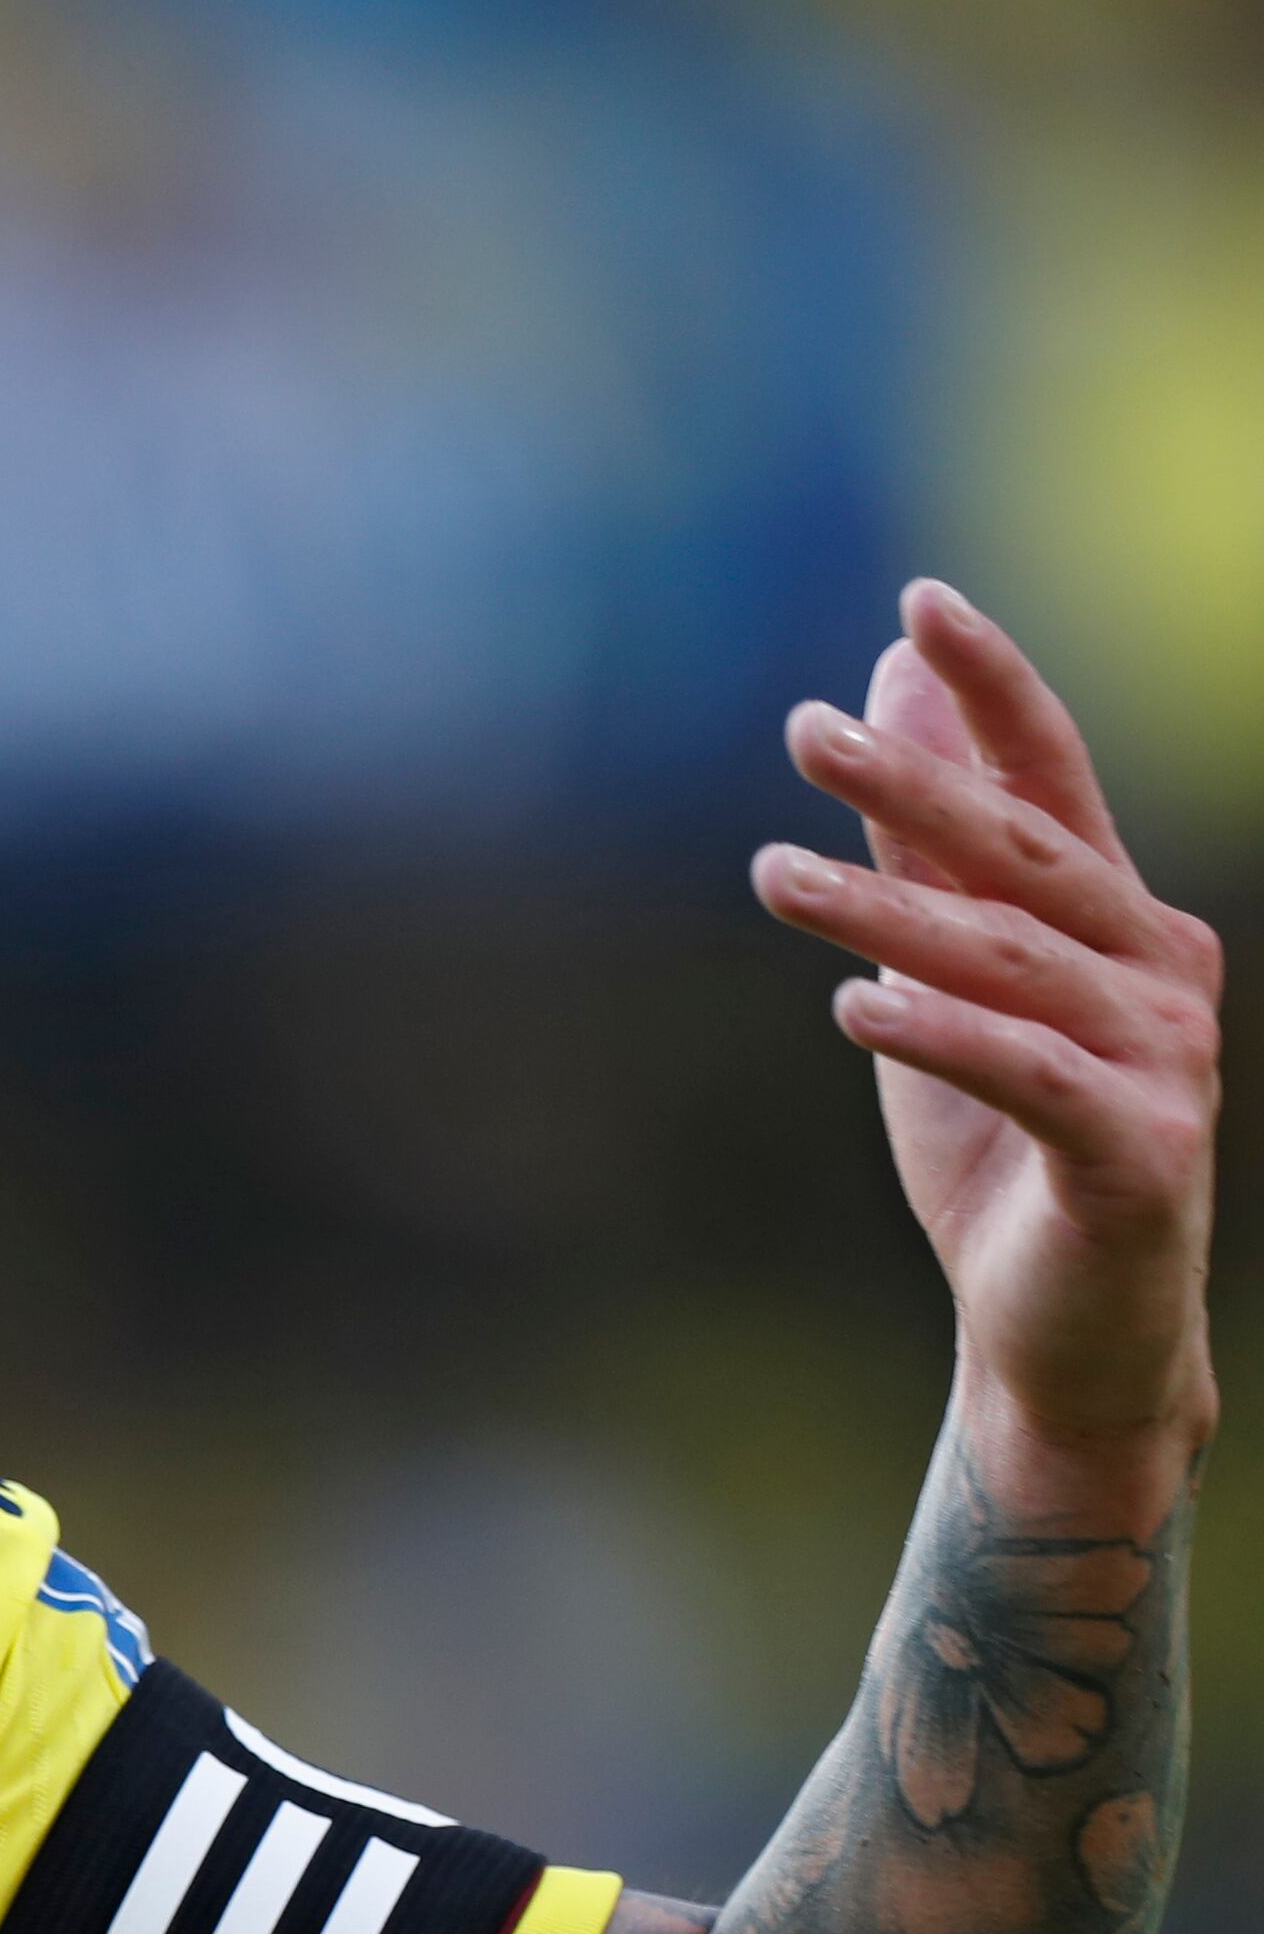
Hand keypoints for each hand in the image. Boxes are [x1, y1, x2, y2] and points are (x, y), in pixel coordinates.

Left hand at [758, 582, 1219, 1514]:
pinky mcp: (1136, 1154)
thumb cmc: (996, 1147)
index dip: (992, 690)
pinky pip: (1029, 1076)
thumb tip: (884, 695)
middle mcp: (1157, 971)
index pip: (1053, 777)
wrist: (1055, 1329)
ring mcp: (1162, 1062)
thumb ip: (918, 849)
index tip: (920, 604)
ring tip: (772, 877)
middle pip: (1027, 855)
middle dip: (918, 784)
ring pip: (1011, 963)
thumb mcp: (938, 979)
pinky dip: (942, 1036)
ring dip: (888, 913)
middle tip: (803, 727)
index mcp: (1117, 920)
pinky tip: (854, 1006)